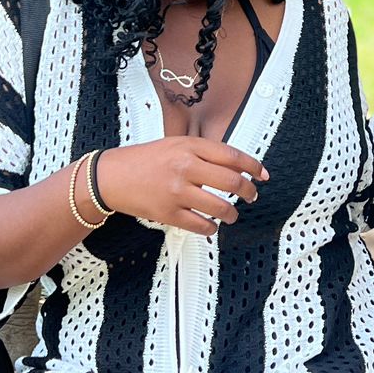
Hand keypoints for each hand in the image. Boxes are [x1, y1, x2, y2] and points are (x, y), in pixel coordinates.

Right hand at [94, 138, 268, 237]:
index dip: (253, 166)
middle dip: (248, 191)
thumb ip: (203, 152)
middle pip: (231, 182)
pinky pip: (201, 225)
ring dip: (232, 213)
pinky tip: (212, 225)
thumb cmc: (143, 160)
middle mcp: (184, 166)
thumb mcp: (175, 144)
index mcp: (188, 146)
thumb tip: (236, 165)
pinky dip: (211, 228)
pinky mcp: (168, 213)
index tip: (262, 175)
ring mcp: (176, 191)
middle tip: (251, 196)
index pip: (231, 155)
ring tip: (232, 213)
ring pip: (220, 207)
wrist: (111, 176)